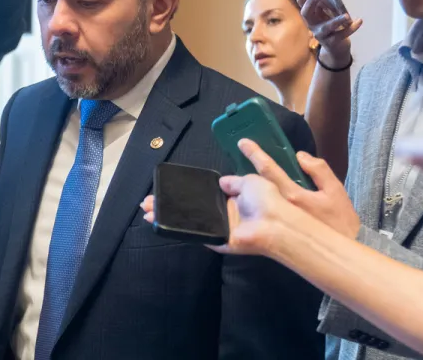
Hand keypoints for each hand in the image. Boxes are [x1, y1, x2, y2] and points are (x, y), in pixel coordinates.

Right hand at [140, 175, 294, 255]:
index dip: (182, 192)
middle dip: (167, 205)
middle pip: (189, 209)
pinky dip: (178, 229)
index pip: (201, 195)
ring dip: (166, 217)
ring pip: (187, 222)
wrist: (276, 222)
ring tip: (147, 212)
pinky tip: (159, 223)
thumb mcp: (249, 181)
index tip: (164, 189)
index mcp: (231, 199)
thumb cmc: (266, 199)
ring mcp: (218, 229)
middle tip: (147, 203)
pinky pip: (195, 235)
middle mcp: (223, 215)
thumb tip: (220, 181)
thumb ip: (233, 182)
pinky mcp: (217, 241)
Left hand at [239, 139, 360, 237]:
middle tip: (228, 174)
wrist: (338, 254)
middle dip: (239, 178)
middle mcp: (279, 208)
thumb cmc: (340, 222)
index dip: (255, 154)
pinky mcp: (272, 236)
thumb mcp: (335, 191)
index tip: (242, 143)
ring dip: (241, 196)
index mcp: (293, 195)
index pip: (269, 169)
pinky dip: (248, 212)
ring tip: (234, 191)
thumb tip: (299, 157)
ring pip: (251, 204)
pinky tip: (246, 211)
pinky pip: (256, 219)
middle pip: (253, 187)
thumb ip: (319, 170)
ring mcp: (273, 223)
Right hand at [297, 0, 362, 66]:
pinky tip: (359, 21)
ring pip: (326, 27)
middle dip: (311, 2)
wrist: (336, 48)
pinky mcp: (332, 42)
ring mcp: (321, 35)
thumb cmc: (331, 27)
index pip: (302, 2)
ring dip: (336, 21)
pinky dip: (351, 28)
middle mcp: (312, 25)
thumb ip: (323, 3)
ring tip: (345, 16)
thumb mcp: (325, 14)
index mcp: (310, 15)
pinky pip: (342, 35)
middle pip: (306, 13)